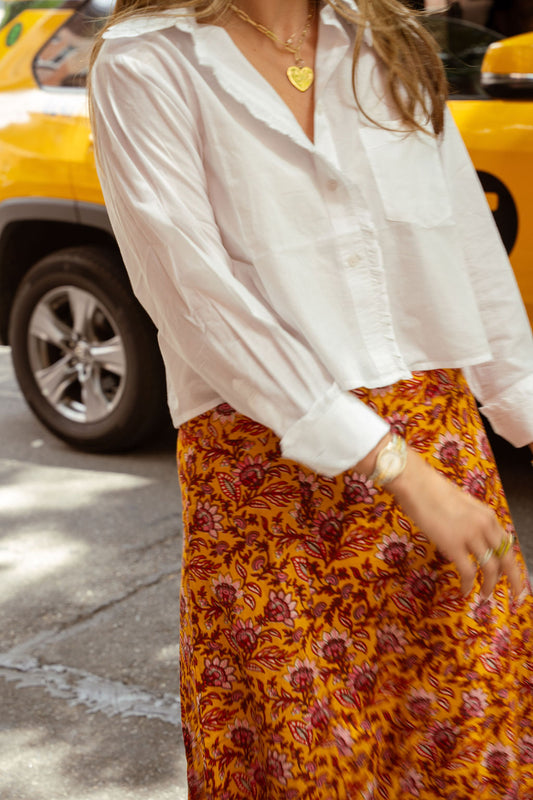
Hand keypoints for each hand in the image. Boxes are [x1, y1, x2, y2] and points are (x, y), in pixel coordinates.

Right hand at [386, 448, 523, 598]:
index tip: (514, 578)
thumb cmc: (432, 491)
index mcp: (488, 516)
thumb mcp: (462, 506)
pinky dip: (469, 585)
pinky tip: (465, 592)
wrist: (416, 484)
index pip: (508, 545)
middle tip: (516, 596)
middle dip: (514, 580)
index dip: (513, 564)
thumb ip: (472, 523)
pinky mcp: (454, 545)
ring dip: (489, 586)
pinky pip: (468, 571)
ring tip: (484, 596)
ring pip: (490, 568)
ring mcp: (470, 535)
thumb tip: (473, 540)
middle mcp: (485, 526)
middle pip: (507, 559)